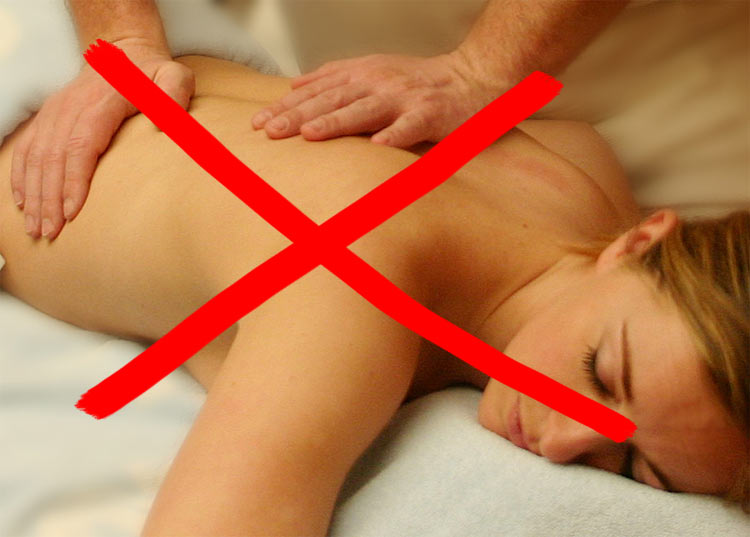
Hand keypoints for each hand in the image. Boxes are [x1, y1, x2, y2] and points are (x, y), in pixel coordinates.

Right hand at [10, 38, 194, 239]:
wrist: (124, 53)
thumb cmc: (153, 73)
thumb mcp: (175, 77)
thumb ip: (175, 94)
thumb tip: (163, 125)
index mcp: (100, 102)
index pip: (82, 145)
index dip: (74, 180)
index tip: (72, 212)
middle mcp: (70, 107)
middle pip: (53, 158)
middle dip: (49, 199)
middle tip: (51, 233)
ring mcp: (55, 112)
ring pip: (35, 157)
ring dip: (33, 195)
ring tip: (37, 228)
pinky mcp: (48, 118)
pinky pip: (26, 149)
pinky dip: (21, 178)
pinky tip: (22, 204)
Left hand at [251, 51, 497, 147]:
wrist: (472, 77)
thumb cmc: (419, 82)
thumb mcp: (373, 70)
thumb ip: (335, 78)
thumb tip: (294, 85)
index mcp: (361, 74)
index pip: (316, 91)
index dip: (286, 106)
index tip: (257, 123)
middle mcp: (378, 82)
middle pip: (331, 99)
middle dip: (298, 115)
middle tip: (269, 132)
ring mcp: (404, 97)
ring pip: (364, 110)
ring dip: (336, 122)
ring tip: (310, 135)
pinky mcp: (430, 114)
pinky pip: (411, 126)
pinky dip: (395, 135)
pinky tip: (379, 147)